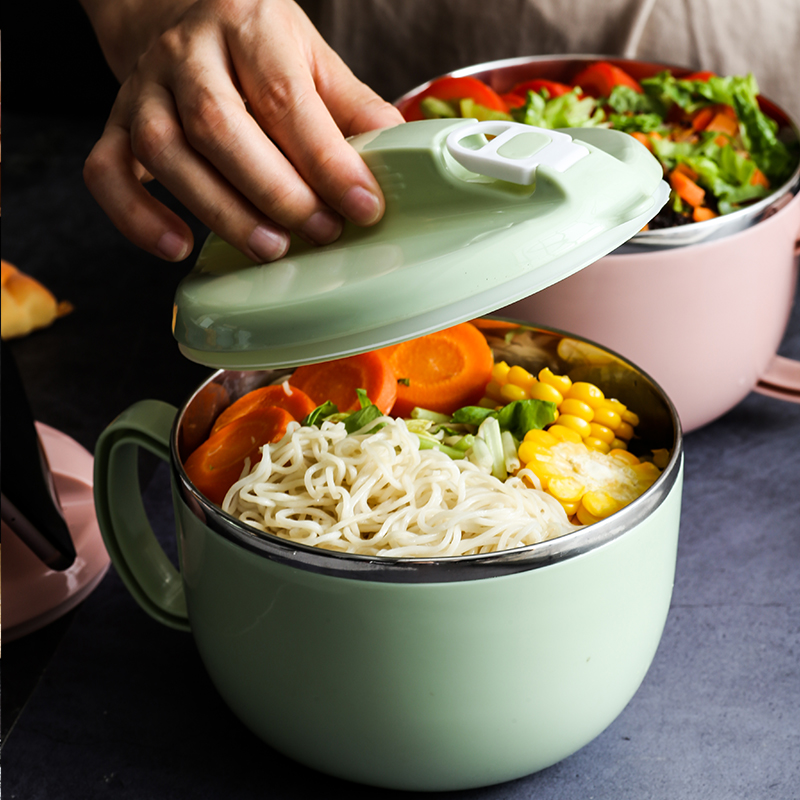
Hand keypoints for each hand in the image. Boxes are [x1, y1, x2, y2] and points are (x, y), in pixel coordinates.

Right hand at [82, 0, 404, 261]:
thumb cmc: (256, 47)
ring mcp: (143, 90)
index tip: (363, 206)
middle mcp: (187, 55)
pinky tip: (178, 247)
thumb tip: (403, 162)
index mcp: (247, 28)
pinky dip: (137, 217)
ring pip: (165, 154)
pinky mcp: (115, 127)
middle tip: (321, 233)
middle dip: (276, 193)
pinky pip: (106, 173)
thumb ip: (354, 109)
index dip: (327, 161)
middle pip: (220, 128)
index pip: (286, 98)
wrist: (179, 14)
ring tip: (270, 250)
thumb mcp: (313, 60)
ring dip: (221, 212)